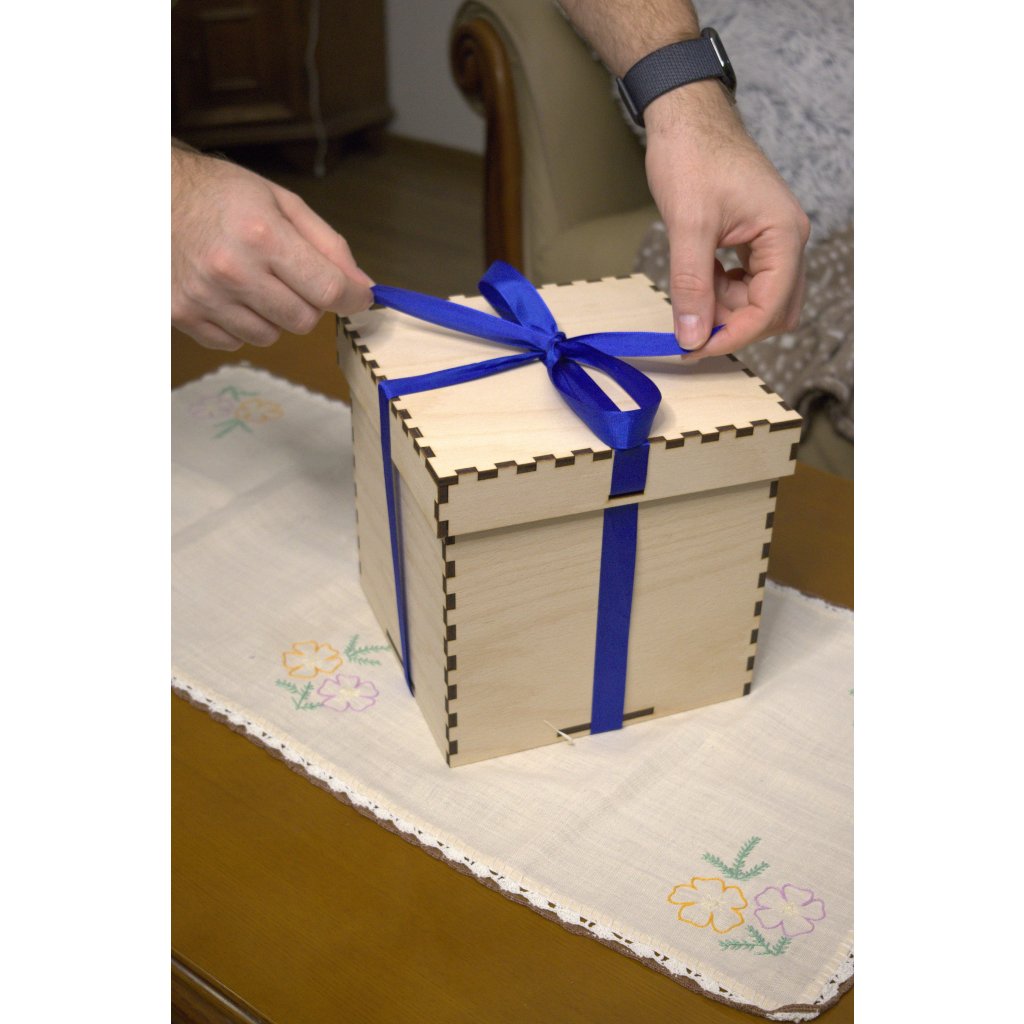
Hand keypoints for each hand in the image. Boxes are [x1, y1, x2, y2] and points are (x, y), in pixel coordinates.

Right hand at [171, 146, 373, 349]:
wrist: (148, 194)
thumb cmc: (220, 194)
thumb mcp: (280, 202)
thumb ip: (328, 245)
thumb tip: (362, 287)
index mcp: (261, 235)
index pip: (328, 290)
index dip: (352, 297)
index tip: (358, 296)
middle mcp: (232, 271)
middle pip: (303, 320)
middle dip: (309, 303)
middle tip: (291, 277)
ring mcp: (204, 297)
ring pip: (271, 336)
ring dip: (273, 315)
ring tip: (254, 281)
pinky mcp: (182, 316)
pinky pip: (236, 342)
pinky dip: (241, 324)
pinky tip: (228, 294)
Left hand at [643, 83, 810, 358]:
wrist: (686, 115)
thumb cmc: (692, 156)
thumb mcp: (688, 227)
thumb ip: (692, 286)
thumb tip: (692, 336)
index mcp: (784, 235)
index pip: (770, 307)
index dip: (734, 335)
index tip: (695, 348)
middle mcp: (789, 239)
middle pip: (775, 310)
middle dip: (734, 325)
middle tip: (690, 328)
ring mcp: (775, 239)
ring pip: (761, 299)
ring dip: (727, 309)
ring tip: (690, 295)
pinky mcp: (757, 238)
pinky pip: (749, 282)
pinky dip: (723, 292)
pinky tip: (699, 280)